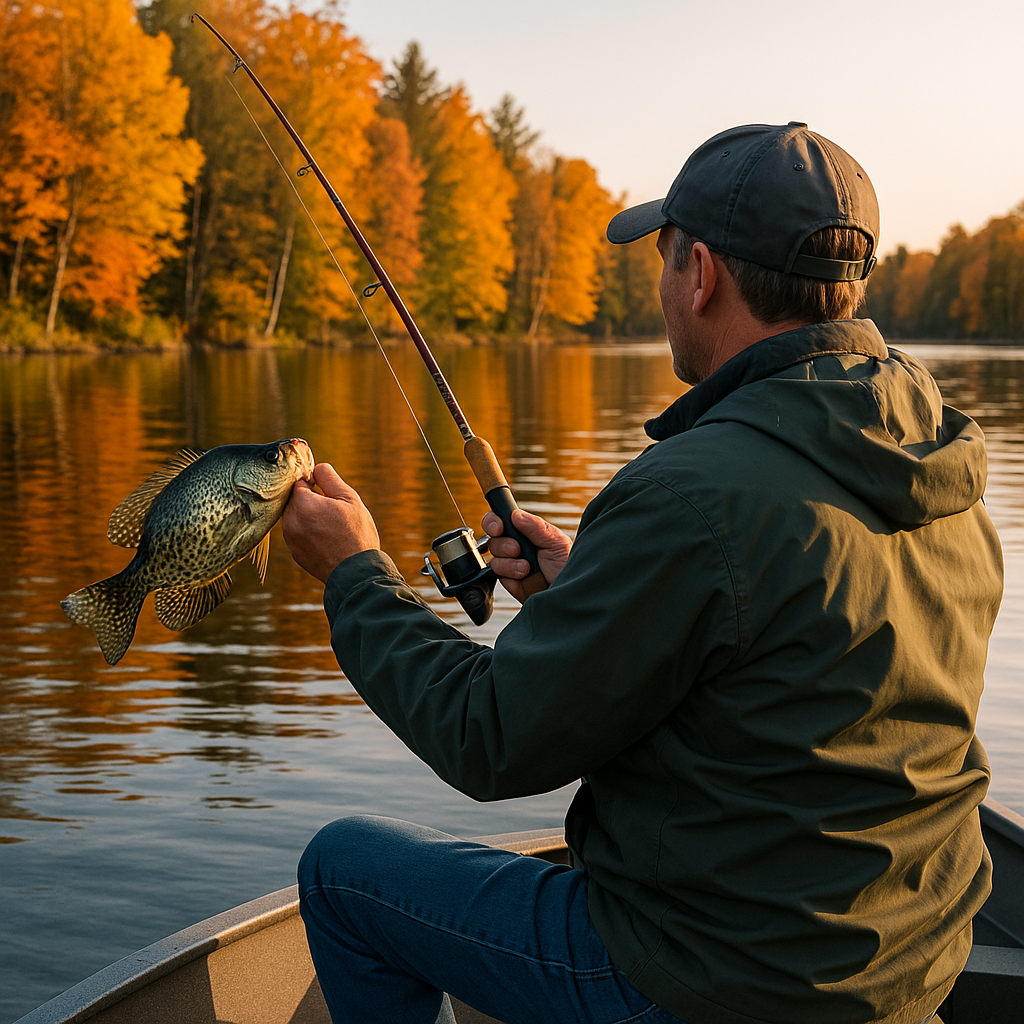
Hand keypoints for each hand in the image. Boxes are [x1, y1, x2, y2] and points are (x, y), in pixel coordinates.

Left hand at [283, 463, 379, 582]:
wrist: (356, 573)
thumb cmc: (356, 534)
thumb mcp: (349, 499)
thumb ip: (329, 478)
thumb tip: (317, 468)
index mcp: (303, 504)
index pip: (298, 482)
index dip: (313, 483)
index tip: (325, 491)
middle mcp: (290, 521)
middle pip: (294, 500)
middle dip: (309, 500)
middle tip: (332, 510)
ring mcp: (290, 539)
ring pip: (294, 517)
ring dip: (307, 516)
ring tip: (330, 525)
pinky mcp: (294, 552)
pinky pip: (297, 534)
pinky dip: (307, 532)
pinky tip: (326, 538)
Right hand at [482, 508, 572, 603]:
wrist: (566, 592)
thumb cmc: (565, 565)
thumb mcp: (555, 541)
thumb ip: (535, 526)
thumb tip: (516, 515)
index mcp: (525, 531)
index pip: (501, 520)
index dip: (494, 522)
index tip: (499, 528)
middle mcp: (514, 545)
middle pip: (493, 539)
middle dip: (504, 544)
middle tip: (518, 549)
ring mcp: (509, 563)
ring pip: (494, 557)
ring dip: (510, 563)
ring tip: (527, 568)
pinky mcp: (507, 579)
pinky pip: (497, 573)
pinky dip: (509, 574)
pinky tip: (523, 576)